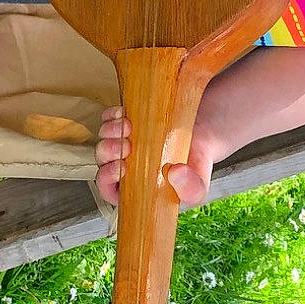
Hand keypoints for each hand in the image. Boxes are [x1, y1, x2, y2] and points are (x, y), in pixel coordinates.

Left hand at [94, 107, 218, 208]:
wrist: (202, 138)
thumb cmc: (194, 168)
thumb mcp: (198, 186)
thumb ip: (191, 190)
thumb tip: (175, 173)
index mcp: (133, 188)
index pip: (108, 189)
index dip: (107, 179)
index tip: (121, 167)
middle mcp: (124, 166)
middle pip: (102, 161)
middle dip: (108, 152)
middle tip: (126, 146)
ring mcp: (123, 144)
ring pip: (103, 138)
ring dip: (110, 132)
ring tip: (128, 127)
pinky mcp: (126, 124)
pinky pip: (109, 119)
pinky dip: (112, 115)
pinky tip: (123, 113)